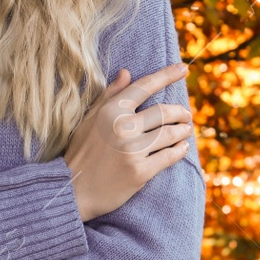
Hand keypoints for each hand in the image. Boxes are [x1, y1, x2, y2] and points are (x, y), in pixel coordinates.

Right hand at [65, 63, 193, 221]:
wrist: (73, 191)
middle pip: (164, 112)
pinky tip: (183, 147)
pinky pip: (169, 156)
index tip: (183, 68)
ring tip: (186, 129)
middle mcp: (122, 128)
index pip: (144, 86)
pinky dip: (180, 150)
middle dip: (180, 111)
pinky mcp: (140, 172)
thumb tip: (127, 72)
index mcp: (111, 111)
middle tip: (186, 114)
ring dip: (184, 130)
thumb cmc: (81, 153)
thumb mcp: (90, 119)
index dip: (166, 75)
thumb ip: (110, 95)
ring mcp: (132, 150)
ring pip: (170, 133)